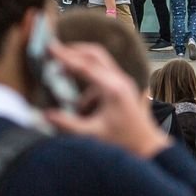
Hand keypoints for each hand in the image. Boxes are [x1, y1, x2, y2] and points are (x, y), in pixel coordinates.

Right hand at [42, 40, 171, 158]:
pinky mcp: (122, 88)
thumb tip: (45, 115)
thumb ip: (67, 124)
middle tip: (54, 51)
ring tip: (60, 72)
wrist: (149, 148)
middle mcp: (120, 80)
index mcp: (113, 88)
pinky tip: (80, 104)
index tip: (49, 47)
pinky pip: (102, 77)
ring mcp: (123, 83)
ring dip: (79, 65)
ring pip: (99, 63)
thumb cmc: (124, 143)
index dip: (65, 55)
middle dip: (73, 51)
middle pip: (94, 54)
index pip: (85, 65)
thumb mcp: (93, 135)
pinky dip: (87, 83)